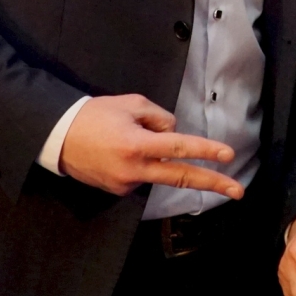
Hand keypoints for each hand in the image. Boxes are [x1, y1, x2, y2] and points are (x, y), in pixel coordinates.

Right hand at [56, 93, 243, 198]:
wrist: (57, 137)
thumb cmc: (94, 115)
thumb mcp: (131, 104)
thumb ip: (159, 118)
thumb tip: (174, 134)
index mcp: (137, 145)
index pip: (180, 147)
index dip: (206, 151)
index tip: (228, 155)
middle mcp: (134, 170)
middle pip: (181, 177)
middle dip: (212, 184)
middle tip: (237, 191)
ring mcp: (125, 184)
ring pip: (158, 171)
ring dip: (158, 158)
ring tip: (124, 138)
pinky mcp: (118, 191)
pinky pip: (141, 175)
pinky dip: (141, 163)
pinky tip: (119, 152)